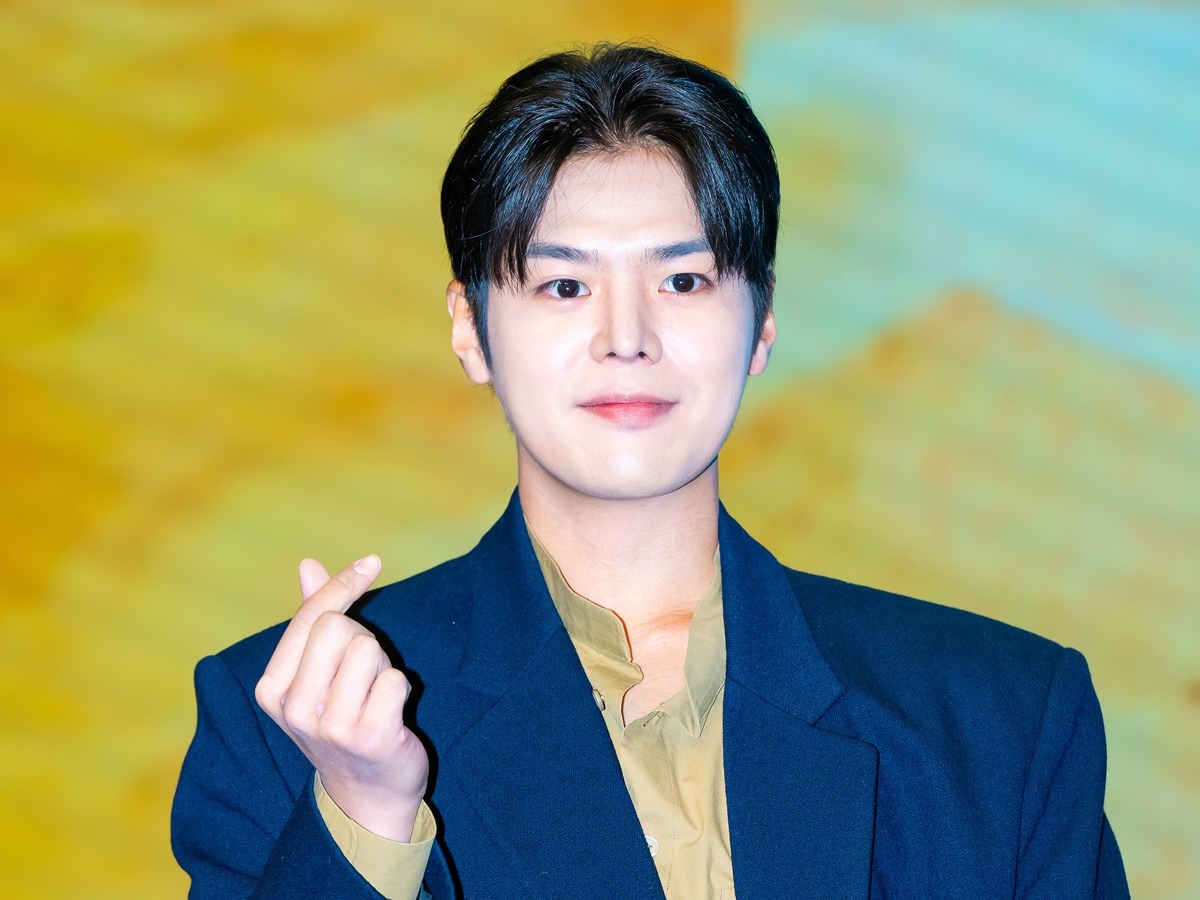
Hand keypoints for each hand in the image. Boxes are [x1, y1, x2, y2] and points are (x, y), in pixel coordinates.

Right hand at [255, 555, 429, 840]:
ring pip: (369, 650)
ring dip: (382, 667)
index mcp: (272, 688)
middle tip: (364, 673)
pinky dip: (401, 689)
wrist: (366, 795)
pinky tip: (391, 715)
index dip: (343, 585)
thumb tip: (307, 564)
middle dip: (362, 639)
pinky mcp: (368, 736)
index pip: (310, 616)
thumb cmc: (342, 721)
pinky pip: (396, 679)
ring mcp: (329, 725)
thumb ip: (311, 619)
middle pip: (339, 627)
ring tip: (374, 697)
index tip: (372, 562)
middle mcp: (294, 707)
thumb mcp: (316, 674)